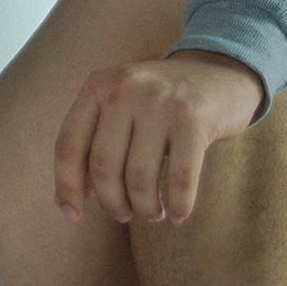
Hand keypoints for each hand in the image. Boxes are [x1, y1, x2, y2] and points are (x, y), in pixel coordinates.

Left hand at [55, 49, 264, 225]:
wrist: (219, 70)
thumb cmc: (160, 103)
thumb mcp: (120, 107)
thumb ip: (93, 143)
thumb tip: (70, 201)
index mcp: (98, 85)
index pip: (69, 144)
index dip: (67, 186)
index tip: (73, 216)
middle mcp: (125, 89)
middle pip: (103, 166)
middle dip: (112, 202)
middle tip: (125, 215)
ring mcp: (160, 102)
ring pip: (139, 178)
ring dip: (145, 208)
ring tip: (153, 213)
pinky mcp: (194, 118)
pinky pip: (179, 178)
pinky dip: (178, 205)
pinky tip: (179, 214)